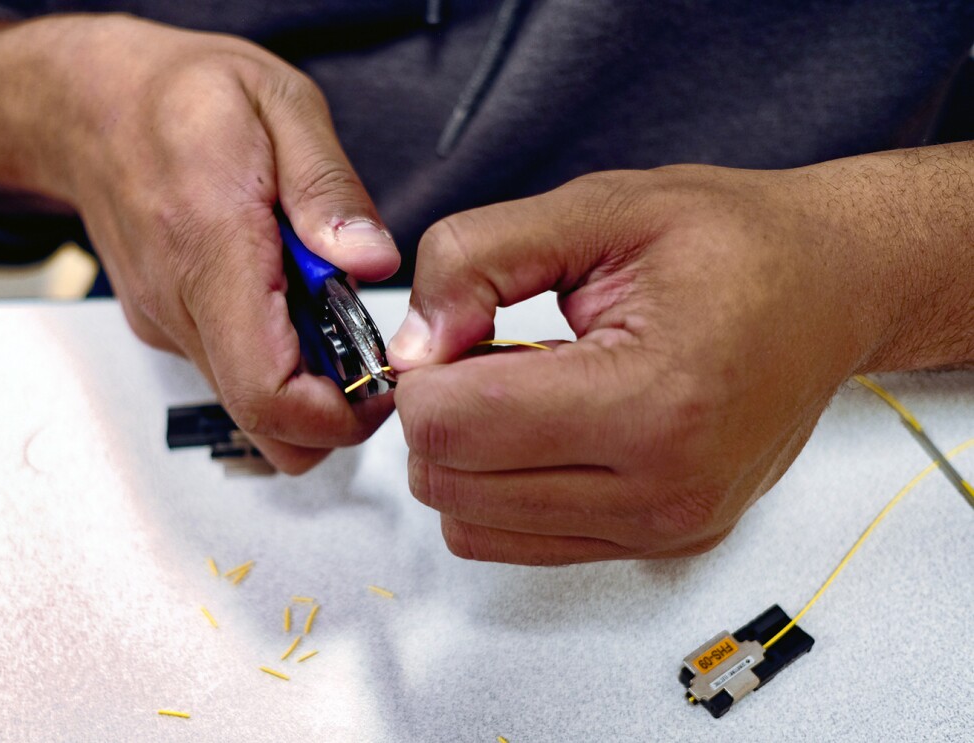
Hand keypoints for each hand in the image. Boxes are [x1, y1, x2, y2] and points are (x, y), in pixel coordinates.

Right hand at [0, 15, 398, 472]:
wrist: (87, 104)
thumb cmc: (178, 97)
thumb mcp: (279, 103)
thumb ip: (329, 188)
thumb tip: (372, 260)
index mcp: (212, 248)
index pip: (267, 390)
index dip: (339, 413)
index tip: (383, 382)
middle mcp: (181, 304)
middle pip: (265, 425)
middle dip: (335, 411)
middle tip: (367, 346)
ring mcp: (170, 326)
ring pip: (252, 408)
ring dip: (310, 378)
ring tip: (325, 300)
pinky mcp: (170, 330)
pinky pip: (233, 372)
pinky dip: (278, 354)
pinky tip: (285, 292)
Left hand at [386, 159, 952, 563]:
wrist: (832, 289)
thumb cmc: (735, 245)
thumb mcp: (600, 209)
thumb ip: (478, 259)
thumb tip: (409, 344)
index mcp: (651, 399)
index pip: (453, 426)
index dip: (421, 372)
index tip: (453, 328)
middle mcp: (662, 488)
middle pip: (449, 484)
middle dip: (437, 413)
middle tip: (484, 352)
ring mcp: (663, 528)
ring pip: (470, 526)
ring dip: (465, 457)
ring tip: (521, 389)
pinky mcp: (658, 544)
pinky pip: (515, 544)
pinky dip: (497, 489)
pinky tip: (542, 427)